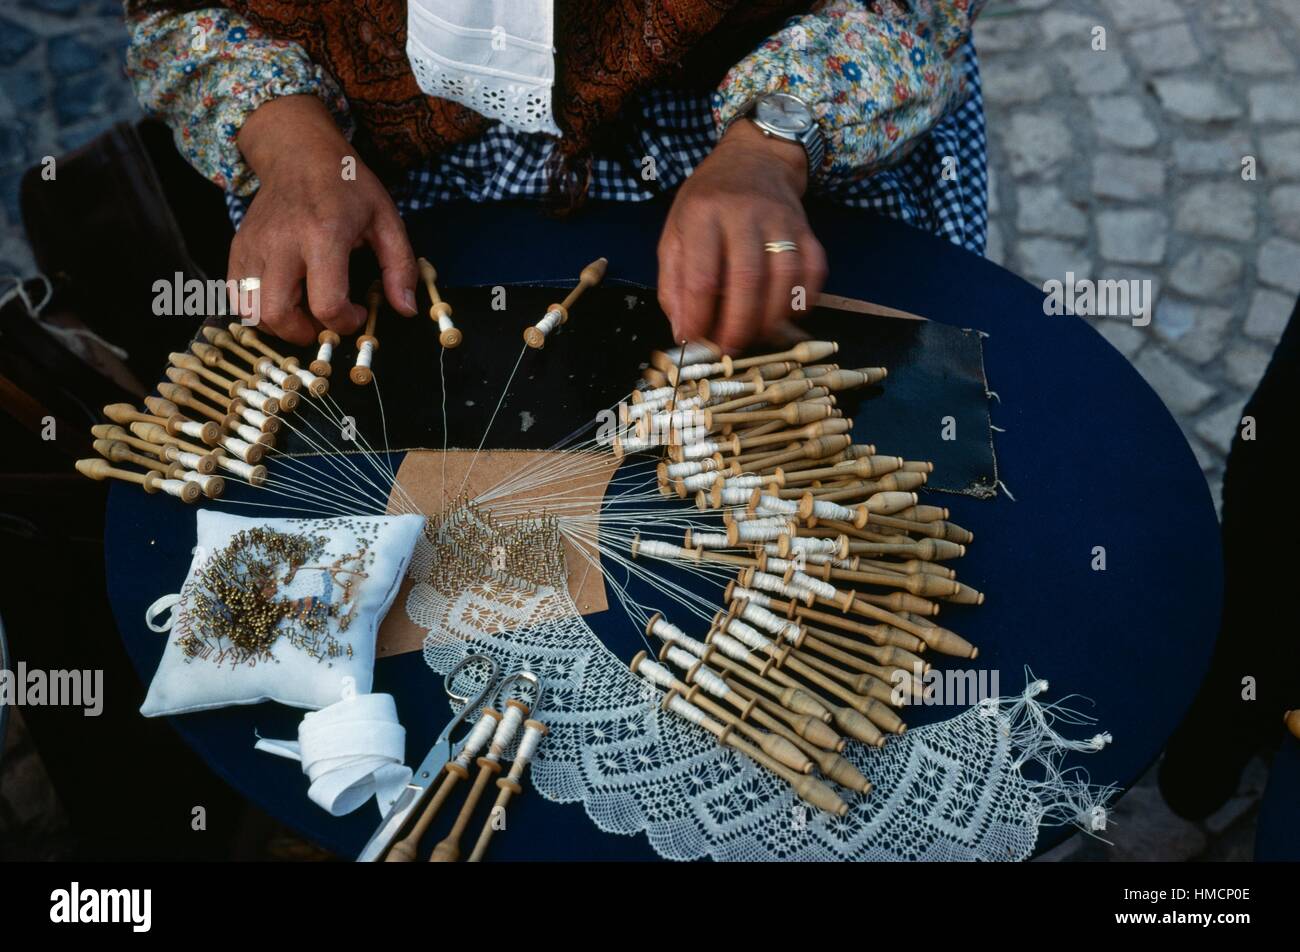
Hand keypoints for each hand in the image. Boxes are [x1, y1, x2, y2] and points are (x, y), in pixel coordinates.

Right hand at [229, 95, 417, 344]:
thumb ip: (400, 267)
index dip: (345, 323)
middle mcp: (282, 243)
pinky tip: (283, 299)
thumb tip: (407, 310)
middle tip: (325, 321)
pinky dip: (257, 310)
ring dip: (279, 325)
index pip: (326, 303)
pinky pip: (237, 297)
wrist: (297, 151)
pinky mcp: (238, 248)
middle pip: (278, 315)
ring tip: (303, 311)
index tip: (356, 312)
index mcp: (324, 235)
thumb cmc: (347, 186)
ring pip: (251, 312)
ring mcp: (254, 246)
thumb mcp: (386, 219)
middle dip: (305, 334)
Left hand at [657, 119, 827, 353]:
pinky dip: (802, 301)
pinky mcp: (807, 229)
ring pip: (784, 278)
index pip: (702, 276)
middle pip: (747, 280)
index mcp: (703, 214)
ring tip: (755, 337)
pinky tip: (785, 316)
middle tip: (729, 349)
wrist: (755, 160)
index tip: (694, 342)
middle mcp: (745, 213)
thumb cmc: (707, 203)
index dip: (699, 317)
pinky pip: (813, 271)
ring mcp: (781, 219)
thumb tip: (683, 332)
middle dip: (738, 325)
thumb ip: (673, 282)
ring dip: (771, 319)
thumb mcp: (675, 232)